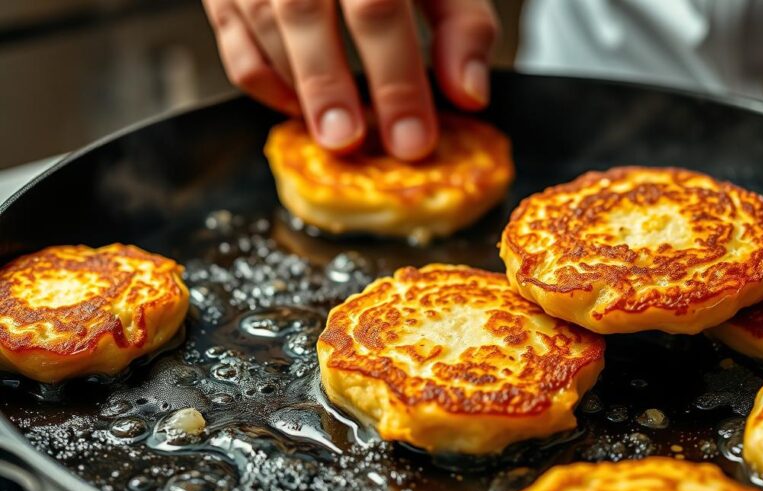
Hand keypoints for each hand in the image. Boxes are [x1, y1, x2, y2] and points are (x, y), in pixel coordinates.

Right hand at [202, 0, 498, 159]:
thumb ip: (462, 25)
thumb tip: (469, 94)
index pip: (378, 6)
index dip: (396, 79)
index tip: (412, 140)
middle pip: (305, 10)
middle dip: (330, 86)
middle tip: (351, 143)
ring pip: (262, 18)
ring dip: (298, 84)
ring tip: (337, 134)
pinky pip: (232, 31)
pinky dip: (263, 78)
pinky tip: (299, 106)